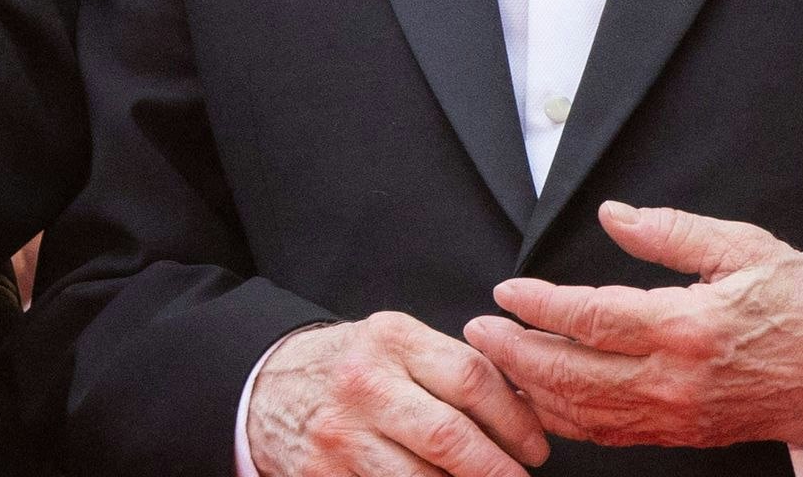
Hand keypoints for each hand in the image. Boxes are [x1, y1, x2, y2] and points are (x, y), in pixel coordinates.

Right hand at [246, 312, 551, 476]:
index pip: (473, 378)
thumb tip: (523, 408)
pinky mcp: (322, 475)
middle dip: (496, 469)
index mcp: (393, 340)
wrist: (268, 386)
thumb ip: (450, 367)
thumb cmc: (349, 366)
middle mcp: (365, 384)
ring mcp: (341, 434)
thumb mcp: (395, 344)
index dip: (515, 419)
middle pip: (449, 435)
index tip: (534, 446)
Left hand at [464, 200, 802, 450]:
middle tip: (479, 330)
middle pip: (572, 376)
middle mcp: (675, 379)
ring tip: (498, 362)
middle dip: (516, 354)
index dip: (539, 308)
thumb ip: (671, 232)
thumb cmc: (802, 303)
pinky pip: (608, 433)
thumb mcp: (743, 247)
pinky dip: (566, 419)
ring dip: (532, 389)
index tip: (506, 293)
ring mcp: (675, 415)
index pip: (591, 320)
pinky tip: (543, 400)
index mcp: (688, 326)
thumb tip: (615, 214)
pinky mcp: (680, 435)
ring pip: (582, 413)